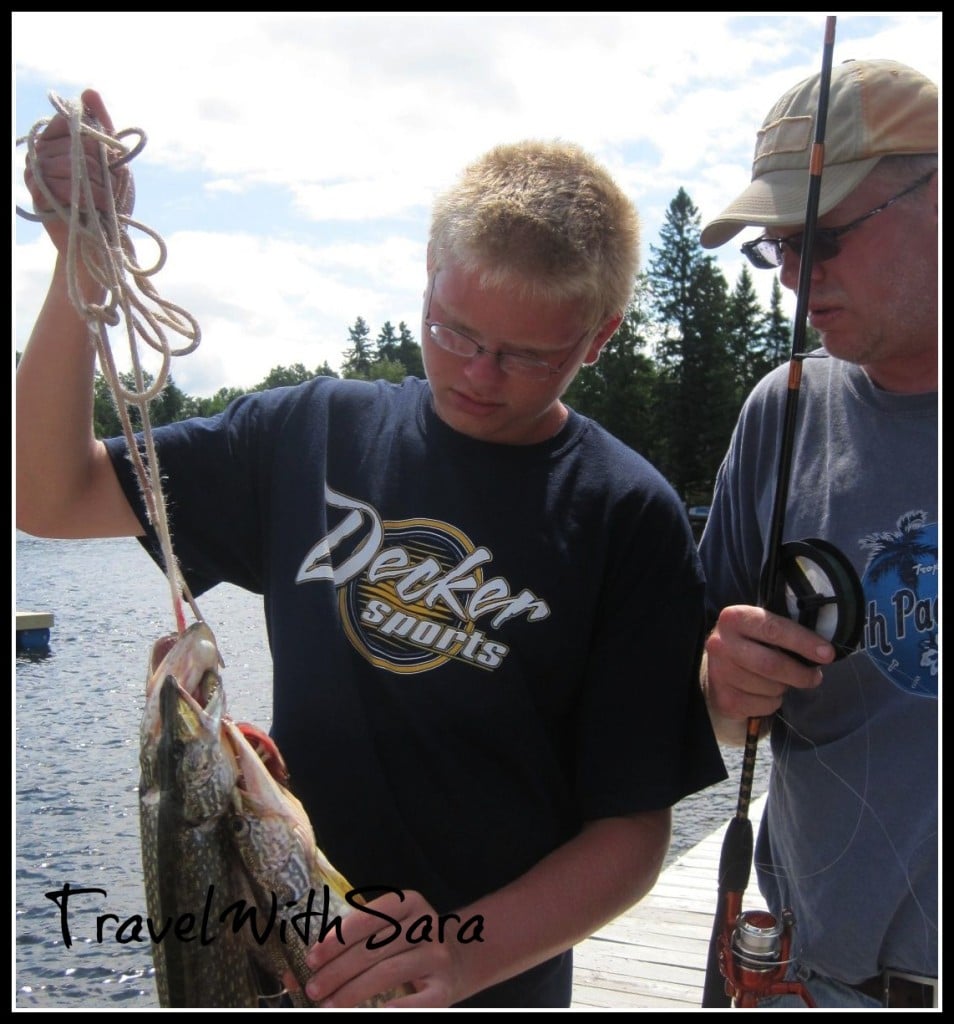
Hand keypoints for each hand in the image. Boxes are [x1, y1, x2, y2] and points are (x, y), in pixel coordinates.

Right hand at [23, 89, 133, 256]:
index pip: (69, 120)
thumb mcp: (114, 161)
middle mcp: (41, 152)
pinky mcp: (36, 195)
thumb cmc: (110, 201)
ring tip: (103, 201)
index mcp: (58, 140)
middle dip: (101, 166)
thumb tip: (89, 91)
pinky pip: (60, 185)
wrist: (104, 242)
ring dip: (96, 185)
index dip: (93, 139)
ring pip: (67, 163)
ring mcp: (35, 173)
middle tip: (110, 187)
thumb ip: (102, 126)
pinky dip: (85, 198)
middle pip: (73, 142)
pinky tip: (93, 209)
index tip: (108, 157)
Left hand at [303, 887, 464, 1006]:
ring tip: (327, 1005)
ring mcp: (437, 956)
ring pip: (387, 972)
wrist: (457, 960)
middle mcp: (426, 925)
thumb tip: (303, 966)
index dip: (338, 938)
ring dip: (352, 992)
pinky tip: (370, 1014)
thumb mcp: (389, 928)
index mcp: (410, 902)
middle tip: (313, 988)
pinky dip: (391, 1009)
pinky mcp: (444, 988)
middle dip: (338, 970)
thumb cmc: (409, 943)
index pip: (368, 917)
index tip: (312, 958)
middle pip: (374, 948)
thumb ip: (355, 938)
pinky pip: (415, 1002)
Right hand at [703, 604, 835, 724]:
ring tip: (779, 681)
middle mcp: (721, 644)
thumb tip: (822, 650)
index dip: (804, 642)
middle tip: (815, 677)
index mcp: (734, 618)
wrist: (717, 668)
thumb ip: (784, 632)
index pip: (773, 629)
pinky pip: (764, 705)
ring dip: (784, 687)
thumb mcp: (759, 628)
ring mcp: (720, 672)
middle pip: (772, 664)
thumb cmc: (749, 643)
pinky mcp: (724, 698)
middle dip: (801, 674)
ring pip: (770, 688)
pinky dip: (773, 702)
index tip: (828, 654)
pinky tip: (765, 692)